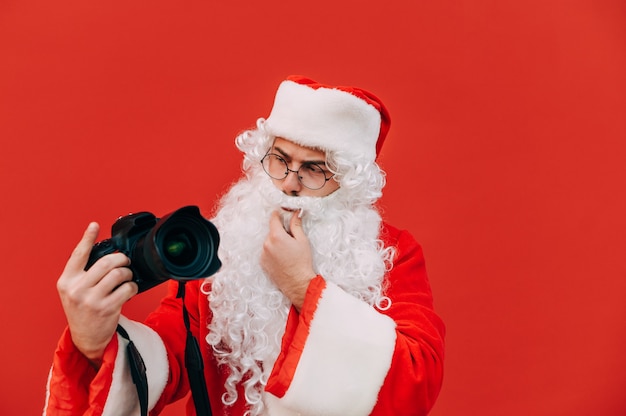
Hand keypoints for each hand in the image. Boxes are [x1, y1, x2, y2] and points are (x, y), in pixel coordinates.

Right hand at [56, 222, 137, 365]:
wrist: (86, 337)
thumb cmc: (83, 310)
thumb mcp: (73, 290)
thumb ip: (84, 273)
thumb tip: (106, 254)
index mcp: (67, 281)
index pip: (78, 255)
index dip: (87, 238)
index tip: (94, 225)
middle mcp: (76, 289)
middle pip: (106, 262)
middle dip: (121, 259)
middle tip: (125, 262)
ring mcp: (91, 299)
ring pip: (119, 274)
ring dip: (128, 273)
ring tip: (127, 277)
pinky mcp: (107, 308)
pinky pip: (127, 288)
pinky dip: (132, 286)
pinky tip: (129, 289)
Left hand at [261, 210, 315, 309]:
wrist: (297, 283)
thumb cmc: (302, 262)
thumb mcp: (302, 241)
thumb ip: (296, 225)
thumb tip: (295, 213)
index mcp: (276, 236)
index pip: (273, 219)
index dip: (278, 214)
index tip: (281, 213)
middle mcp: (267, 244)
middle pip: (272, 231)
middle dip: (280, 231)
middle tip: (290, 238)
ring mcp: (263, 254)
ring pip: (269, 241)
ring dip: (275, 242)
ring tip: (287, 251)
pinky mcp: (262, 262)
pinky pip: (266, 251)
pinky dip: (272, 251)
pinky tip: (282, 258)